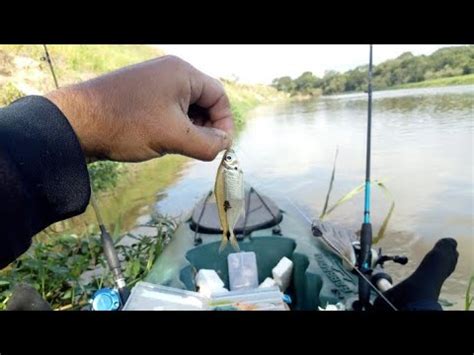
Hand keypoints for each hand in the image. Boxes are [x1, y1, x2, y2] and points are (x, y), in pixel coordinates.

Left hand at [46, 55, 233, 161]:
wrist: (76, 124)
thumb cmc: (126, 125)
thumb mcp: (174, 137)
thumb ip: (208, 144)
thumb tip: (224, 146)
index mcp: (181, 73)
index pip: (219, 96)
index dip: (224, 123)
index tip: (220, 147)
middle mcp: (169, 72)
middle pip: (204, 100)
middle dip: (206, 127)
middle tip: (198, 149)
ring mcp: (153, 82)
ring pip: (186, 107)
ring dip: (189, 128)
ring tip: (178, 146)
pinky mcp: (141, 94)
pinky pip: (169, 109)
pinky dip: (173, 126)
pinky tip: (163, 140)